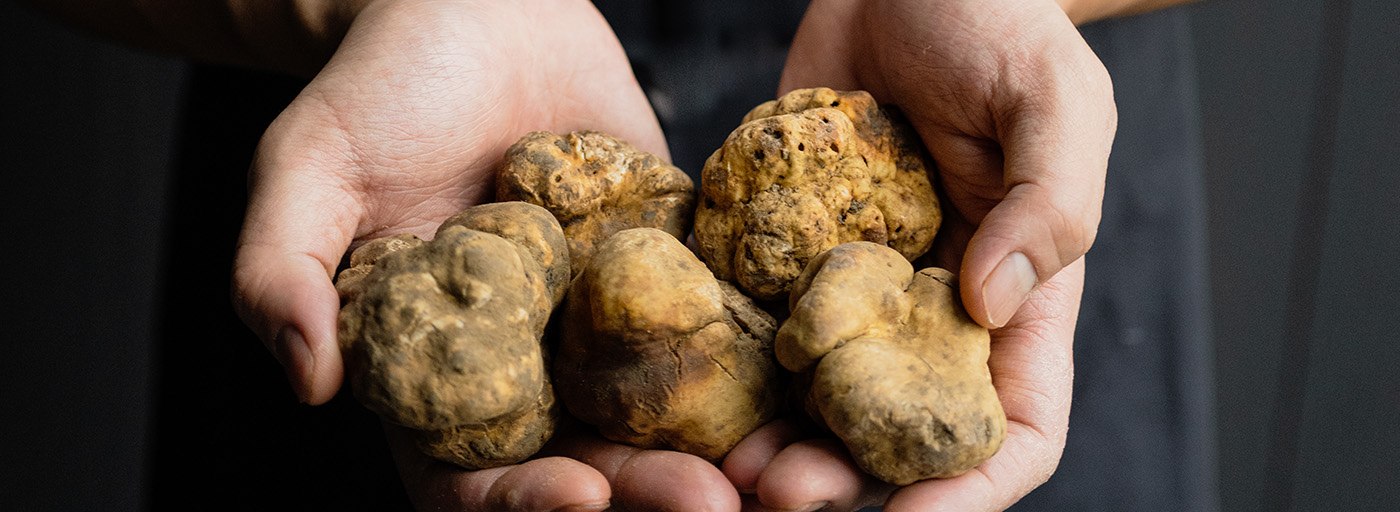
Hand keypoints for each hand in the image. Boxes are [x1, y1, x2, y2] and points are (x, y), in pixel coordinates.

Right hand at [229, 1, 740, 508]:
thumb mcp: (307, 169)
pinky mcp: (666, 270)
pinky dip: (761, 361)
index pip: (468, 472)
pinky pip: (718, 323)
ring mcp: (602, 322)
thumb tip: (305, 381)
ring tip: (773, 465)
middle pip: (586, 461)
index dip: (519, 501)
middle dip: (645, 491)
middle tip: (710, 499)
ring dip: (718, 448)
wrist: (475, 8)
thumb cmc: (377, 86)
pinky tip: (805, 382)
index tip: (579, 497)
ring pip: (664, 412)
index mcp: (435, 372)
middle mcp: (526, 366)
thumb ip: (285, 272)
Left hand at [723, 0, 1114, 508]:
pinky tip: (686, 390)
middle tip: (779, 495)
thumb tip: (990, 303)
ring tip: (724, 467)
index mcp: (1015, 297)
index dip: (972, 485)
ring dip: (776, 447)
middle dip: (850, 483)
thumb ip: (1049, 202)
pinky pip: (755, 329)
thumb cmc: (997, 24)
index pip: (1015, 426)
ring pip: (816, 403)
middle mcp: (931, 312)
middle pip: (899, 436)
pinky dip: (727, 373)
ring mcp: (852, 290)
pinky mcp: (784, 255)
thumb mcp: (1054, 99)